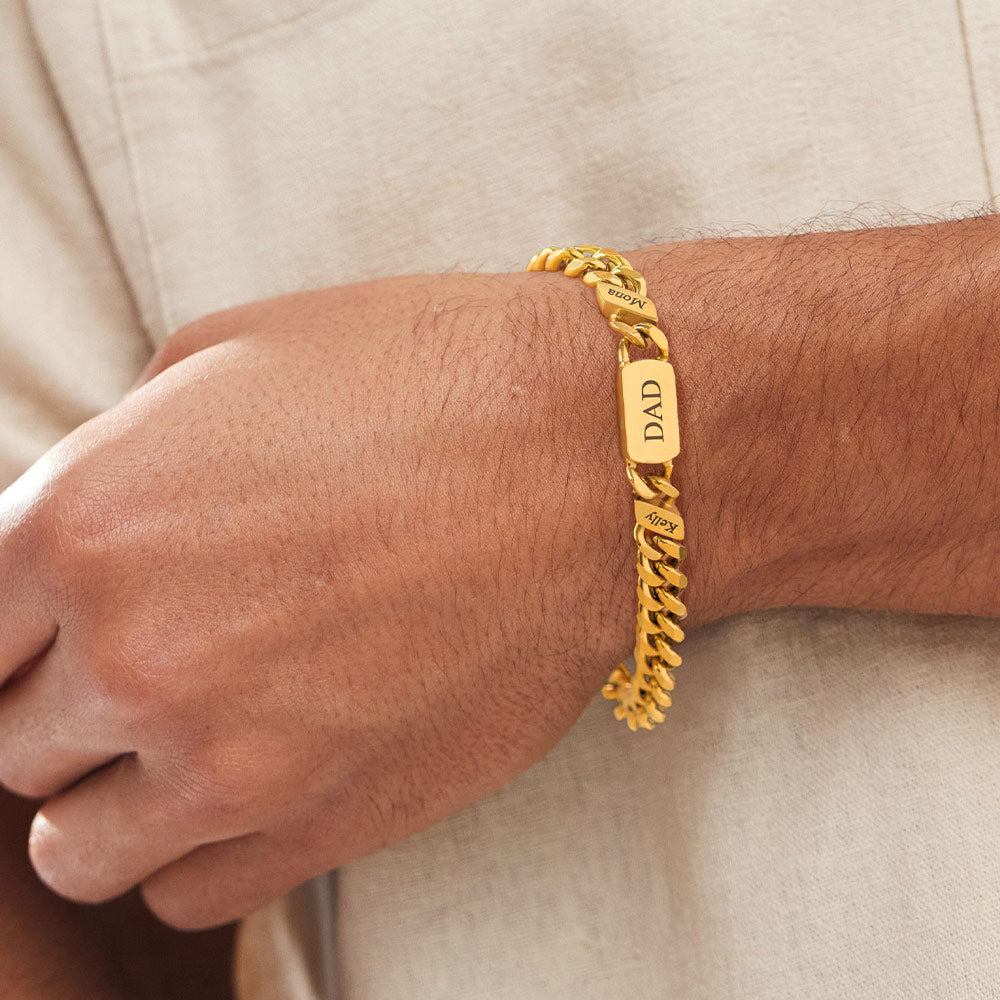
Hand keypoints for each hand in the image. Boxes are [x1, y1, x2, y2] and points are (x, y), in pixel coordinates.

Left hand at [0, 268, 731, 927]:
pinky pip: (187, 893)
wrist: (595, 460)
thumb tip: (77, 528)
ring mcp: (233, 761)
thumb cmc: (425, 380)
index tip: (47, 627)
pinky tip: (242, 786)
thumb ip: (115, 456)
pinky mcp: (326, 822)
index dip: (7, 626)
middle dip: (54, 705)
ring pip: (76, 848)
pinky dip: (190, 851)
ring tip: (174, 742)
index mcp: (89, 523)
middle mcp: (138, 658)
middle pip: (7, 745)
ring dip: (104, 798)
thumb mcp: (233, 358)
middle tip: (130, 667)